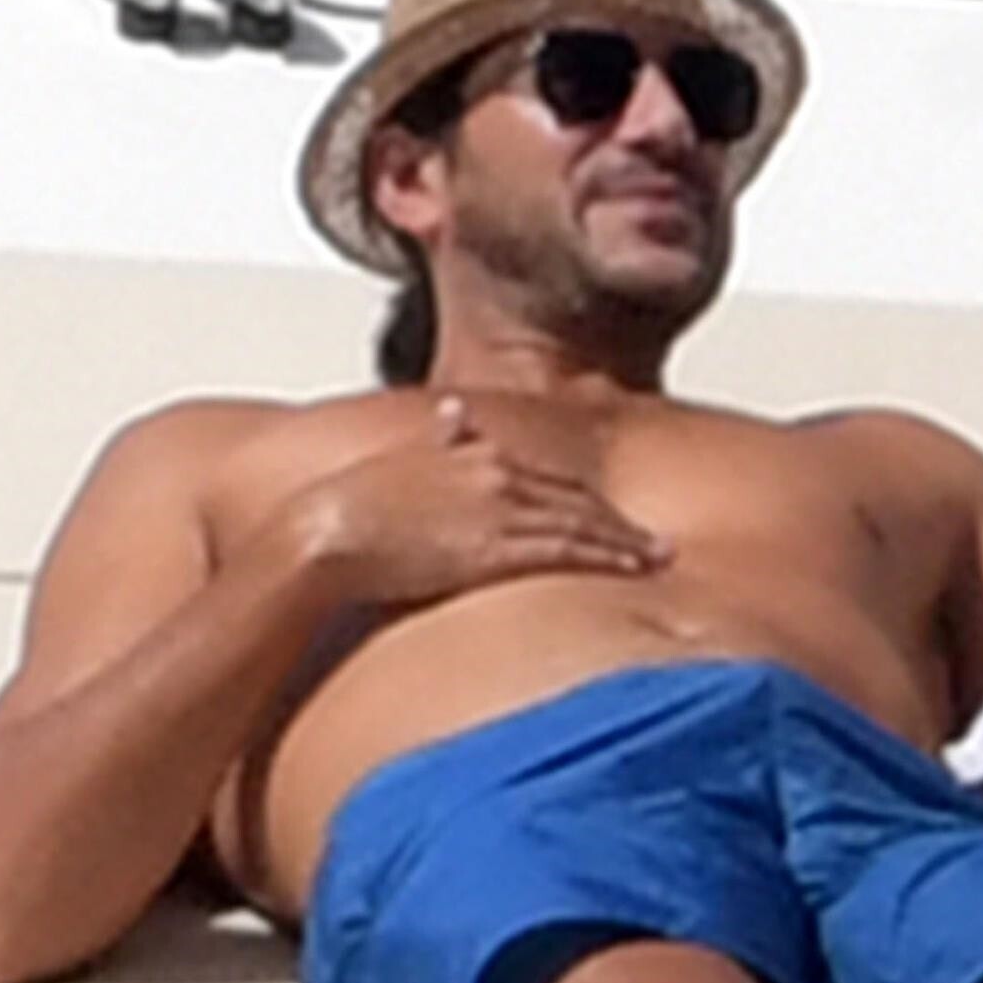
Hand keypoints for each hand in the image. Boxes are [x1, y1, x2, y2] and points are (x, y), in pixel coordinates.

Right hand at [286, 393, 671, 605]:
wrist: (325, 535)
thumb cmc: (349, 508)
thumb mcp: (398, 459)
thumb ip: (438, 439)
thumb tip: (453, 415)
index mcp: (476, 454)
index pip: (549, 478)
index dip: (586, 497)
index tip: (612, 512)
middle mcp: (498, 475)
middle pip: (576, 498)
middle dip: (617, 520)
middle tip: (653, 542)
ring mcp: (502, 511)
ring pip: (583, 523)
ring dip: (625, 542)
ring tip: (658, 558)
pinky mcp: (498, 548)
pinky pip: (569, 550)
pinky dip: (608, 556)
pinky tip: (633, 568)